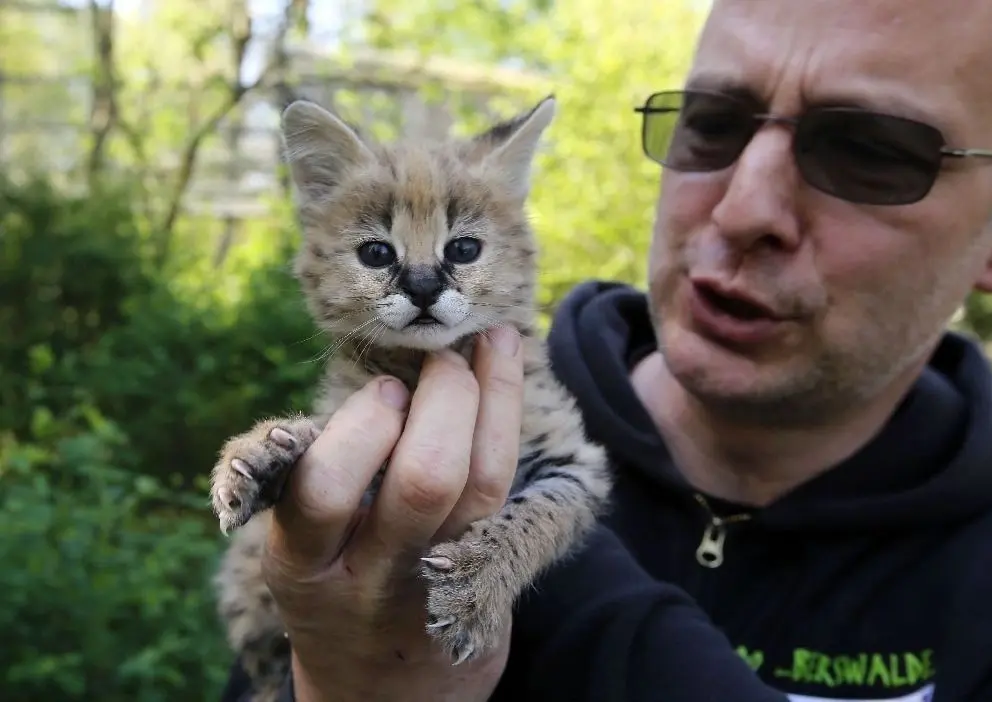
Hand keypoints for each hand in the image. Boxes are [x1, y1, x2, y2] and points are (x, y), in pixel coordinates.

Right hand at [261, 326, 524, 701]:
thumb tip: (382, 372)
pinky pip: (509, 498)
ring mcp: (437, 586)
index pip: (324, 488)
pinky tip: (511, 385)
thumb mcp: (303, 549)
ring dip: (496, 400)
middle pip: (424, 480)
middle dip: (446, 400)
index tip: (386, 390)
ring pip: (482, 484)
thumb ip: (324, 476)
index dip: (363, 429)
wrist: (380, 696)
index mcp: (302, 561)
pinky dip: (512, 431)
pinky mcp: (488, 589)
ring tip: (498, 343)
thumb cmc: (334, 591)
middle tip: (445, 358)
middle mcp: (370, 578)